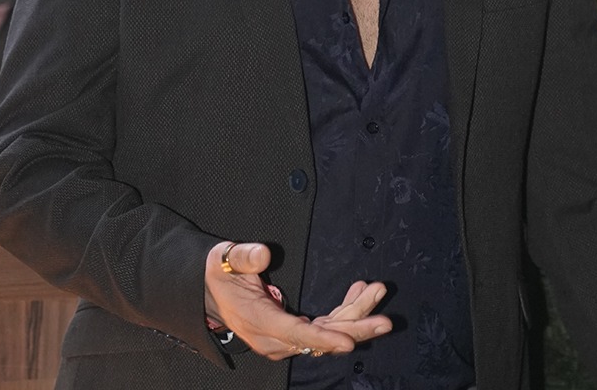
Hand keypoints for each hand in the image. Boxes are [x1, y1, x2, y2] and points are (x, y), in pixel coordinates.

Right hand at [205, 241, 391, 359]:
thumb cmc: (220, 274)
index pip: (297, 334)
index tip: (349, 342)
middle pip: (321, 338)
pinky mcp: (292, 332)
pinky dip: (343, 311)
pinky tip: (358, 292)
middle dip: (355, 327)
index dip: (324, 339)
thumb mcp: (224, 260)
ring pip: (327, 332)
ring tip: (377, 290)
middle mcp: (275, 337)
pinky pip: (323, 326)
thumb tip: (264, 253)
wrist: (210, 292)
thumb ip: (244, 257)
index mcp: (259, 320)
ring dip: (354, 314)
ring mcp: (285, 337)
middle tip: (386, 319)